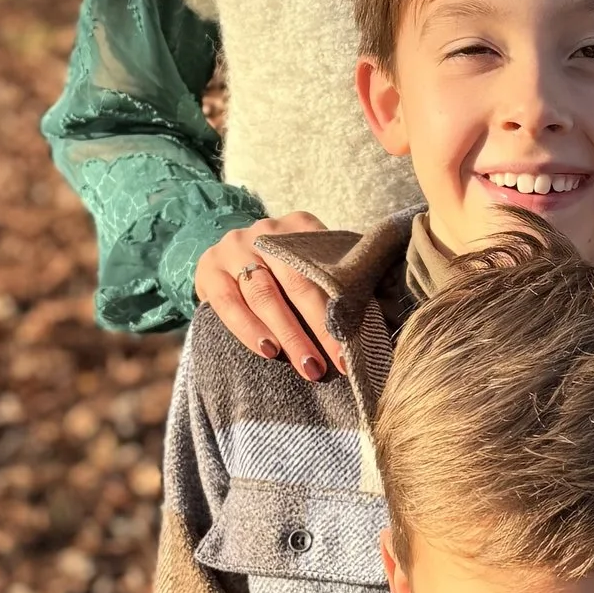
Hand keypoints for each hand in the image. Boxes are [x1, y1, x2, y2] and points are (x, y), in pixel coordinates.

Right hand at [194, 212, 344, 379]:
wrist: (227, 255)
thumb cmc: (282, 268)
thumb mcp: (309, 259)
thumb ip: (341, 278)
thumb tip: (383, 313)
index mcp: (300, 225)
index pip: (327, 265)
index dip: (344, 305)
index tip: (357, 343)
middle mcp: (265, 232)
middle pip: (297, 282)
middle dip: (320, 327)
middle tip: (338, 363)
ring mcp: (234, 249)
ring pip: (264, 296)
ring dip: (289, 336)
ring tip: (309, 367)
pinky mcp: (209, 271)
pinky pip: (230, 305)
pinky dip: (249, 330)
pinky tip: (269, 351)